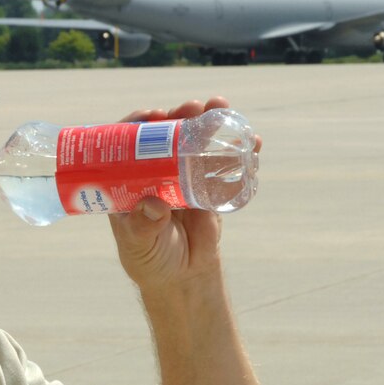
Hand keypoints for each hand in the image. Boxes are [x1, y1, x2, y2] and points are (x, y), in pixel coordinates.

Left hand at [108, 97, 257, 291]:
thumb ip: (143, 226)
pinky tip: (252, 141)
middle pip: (168, 132)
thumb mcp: (139, 243)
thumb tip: (154, 204)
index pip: (130, 141)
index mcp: (131, 177)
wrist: (183, 276)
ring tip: (222, 107)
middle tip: (191, 108)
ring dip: (212, 122)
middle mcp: (158, 170)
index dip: (140, 122)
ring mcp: (187, 175)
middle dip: (181, 114)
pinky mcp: (213, 187)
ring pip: (199, 142)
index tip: (152, 115)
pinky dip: (242, 151)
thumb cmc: (150, 258)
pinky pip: (228, 165)